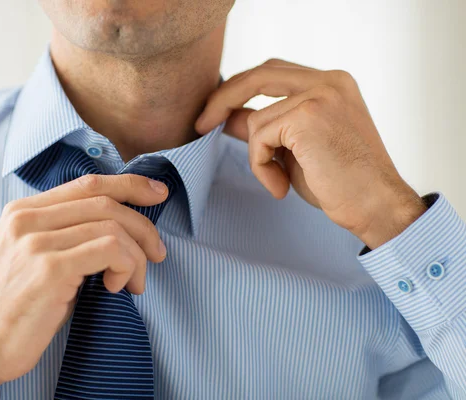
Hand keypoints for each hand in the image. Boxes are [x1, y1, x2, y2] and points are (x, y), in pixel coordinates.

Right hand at [0, 175, 168, 396]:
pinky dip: (126, 266)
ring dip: (137, 256)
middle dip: (143, 226)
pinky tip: (116, 287)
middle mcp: (27, 218)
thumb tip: (124, 226)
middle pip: (105, 202)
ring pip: (112, 226)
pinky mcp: (49, 268)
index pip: (88, 184)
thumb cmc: (19, 305)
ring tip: (134, 283)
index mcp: (23, 210)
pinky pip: (110, 249)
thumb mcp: (39, 256)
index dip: (129, 184)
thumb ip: (69, 232)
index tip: (158, 194)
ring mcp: (36, 242)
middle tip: (157, 253)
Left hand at [196, 59, 425, 248]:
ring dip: (257, 157)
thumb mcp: (295, 150)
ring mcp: (320, 95)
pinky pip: (259, 137)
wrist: (376, 207)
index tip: (214, 113)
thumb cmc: (341, 184)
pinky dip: (261, 166)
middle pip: (259, 75)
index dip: (239, 89)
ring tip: (278, 183)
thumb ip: (267, 128)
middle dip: (223, 98)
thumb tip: (228, 117)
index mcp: (331, 84)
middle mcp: (328, 81)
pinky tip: (280, 187)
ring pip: (256, 119)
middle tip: (200, 124)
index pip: (273, 72)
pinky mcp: (307, 115)